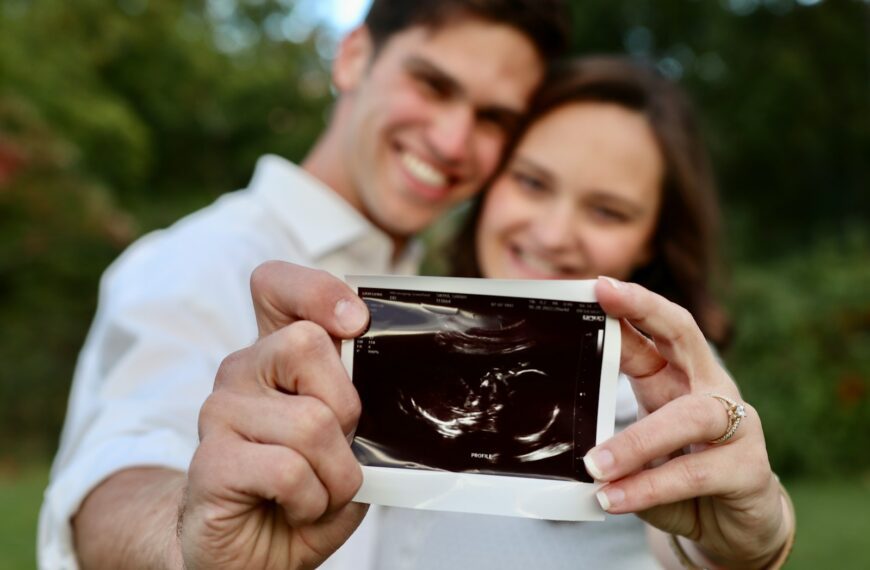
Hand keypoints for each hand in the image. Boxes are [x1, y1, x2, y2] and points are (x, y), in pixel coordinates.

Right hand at [180, 262, 370, 568]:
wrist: (257, 556)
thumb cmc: (305, 492)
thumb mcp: (346, 439)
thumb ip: (355, 399)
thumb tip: (378, 382)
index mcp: (276, 356)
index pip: (277, 286)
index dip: (317, 291)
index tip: (355, 322)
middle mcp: (242, 372)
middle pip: (308, 344)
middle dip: (347, 409)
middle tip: (336, 450)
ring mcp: (219, 414)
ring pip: (311, 421)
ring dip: (336, 474)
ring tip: (316, 492)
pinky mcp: (210, 462)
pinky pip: (288, 468)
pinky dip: (311, 500)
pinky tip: (294, 508)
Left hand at [585, 277, 788, 567]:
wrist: (732, 529)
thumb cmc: (679, 478)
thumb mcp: (642, 446)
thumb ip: (613, 427)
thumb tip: (561, 414)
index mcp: (681, 378)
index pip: (661, 327)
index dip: (633, 303)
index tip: (596, 285)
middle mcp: (712, 391)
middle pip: (686, 334)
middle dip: (646, 310)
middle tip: (605, 298)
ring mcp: (738, 427)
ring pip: (689, 417)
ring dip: (636, 441)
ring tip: (595, 465)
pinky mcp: (748, 471)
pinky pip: (693, 474)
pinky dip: (650, 488)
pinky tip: (615, 498)